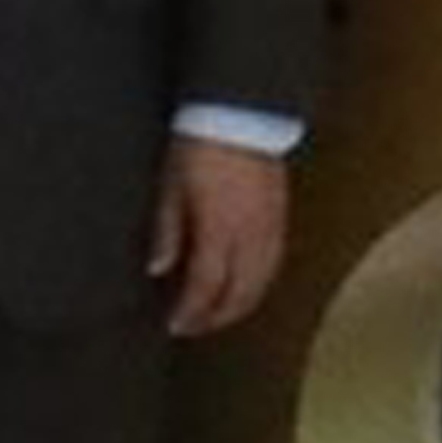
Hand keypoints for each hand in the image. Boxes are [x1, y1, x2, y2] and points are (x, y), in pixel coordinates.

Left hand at [148, 140, 288, 337]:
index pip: (207, 285)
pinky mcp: (282, 218)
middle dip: (217, 317)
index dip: (192, 311)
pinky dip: (259, 284)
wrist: (240, 115)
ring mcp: (272, 228)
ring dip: (241, 305)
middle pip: (240, 293)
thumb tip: (159, 268)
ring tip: (216, 315)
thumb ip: (167, 230)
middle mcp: (251, 235)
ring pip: (262, 283)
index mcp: (219, 229)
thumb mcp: (170, 186)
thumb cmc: (197, 146)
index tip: (175, 324)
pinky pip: (274, 264)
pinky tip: (244, 287)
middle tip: (193, 327)